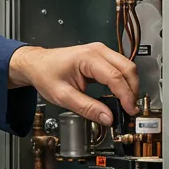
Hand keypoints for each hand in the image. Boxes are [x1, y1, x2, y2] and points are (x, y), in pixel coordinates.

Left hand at [8, 43, 139, 123]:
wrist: (36, 64)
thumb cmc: (45, 74)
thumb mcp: (63, 96)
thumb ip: (87, 108)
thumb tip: (107, 118)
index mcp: (87, 57)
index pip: (115, 77)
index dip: (125, 95)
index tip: (129, 110)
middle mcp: (98, 51)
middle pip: (127, 68)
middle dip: (132, 90)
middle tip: (130, 109)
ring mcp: (101, 52)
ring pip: (126, 67)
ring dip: (130, 86)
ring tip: (126, 104)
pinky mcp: (101, 57)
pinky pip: (119, 68)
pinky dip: (124, 82)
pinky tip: (120, 95)